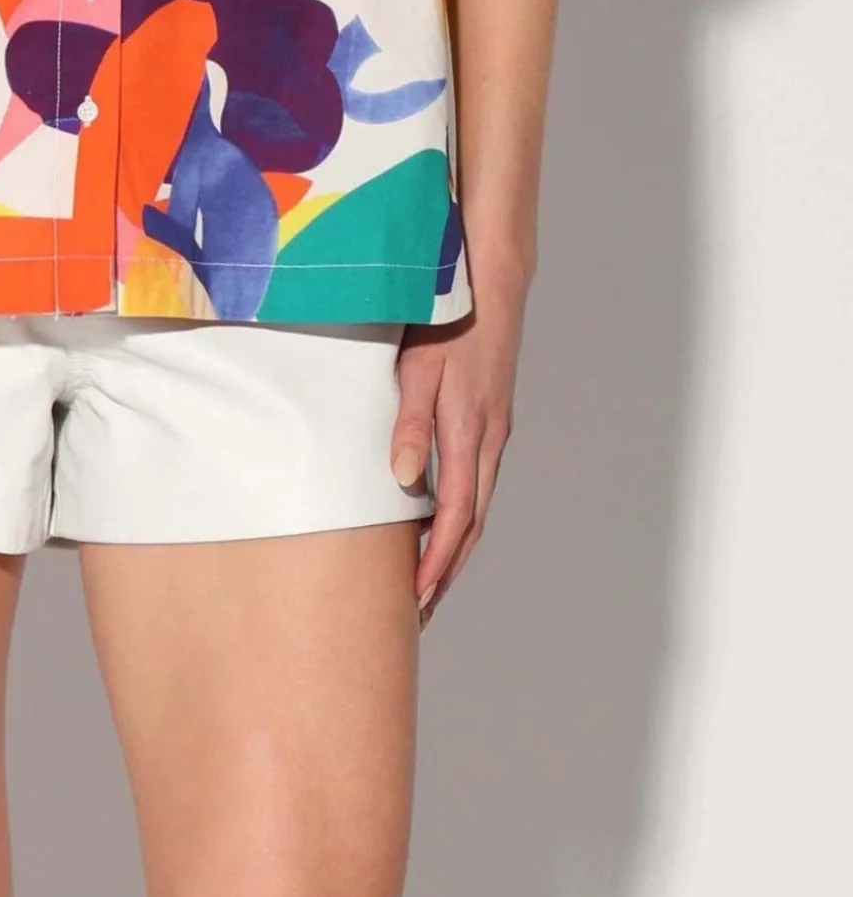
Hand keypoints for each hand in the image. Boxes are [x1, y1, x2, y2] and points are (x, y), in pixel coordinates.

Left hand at [389, 264, 528, 629]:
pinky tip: (442, 522)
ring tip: (428, 581)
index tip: (417, 599)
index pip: (455, 518)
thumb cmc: (448, 321)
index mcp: (469, 433)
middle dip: (447, 571)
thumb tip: (403, 481)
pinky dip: (462, 514)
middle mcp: (488, 439)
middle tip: (421, 611)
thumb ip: (410, 424)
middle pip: (472, 524)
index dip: (436, 563)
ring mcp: (494, 430)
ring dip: (455, 547)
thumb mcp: (419, 369)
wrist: (492, 285)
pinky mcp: (491, 419)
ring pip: (478, 505)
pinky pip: (478, 480)